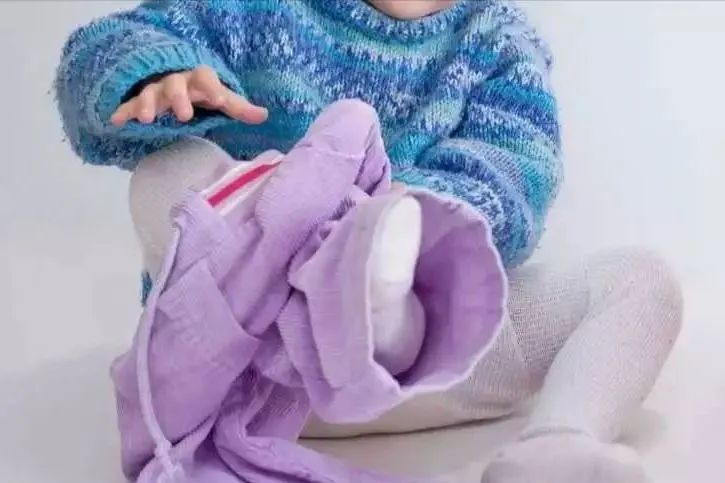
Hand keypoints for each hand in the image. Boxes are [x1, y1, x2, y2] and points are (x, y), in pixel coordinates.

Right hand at [110, 65, 267, 125]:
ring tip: (146, 119)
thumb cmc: (202, 92)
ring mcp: (156, 90)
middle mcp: (176, 82)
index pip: (206, 77)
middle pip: (175, 85)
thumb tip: (265, 115)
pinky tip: (115, 120)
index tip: (220, 100)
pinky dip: (123, 111)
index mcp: (197, 79)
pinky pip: (129, 104)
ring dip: (147, 104)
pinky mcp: (140, 100)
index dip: (213, 88)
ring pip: (150, 92)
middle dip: (179, 98)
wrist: (176, 81)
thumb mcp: (221, 98)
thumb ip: (239, 107)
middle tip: (185, 116)